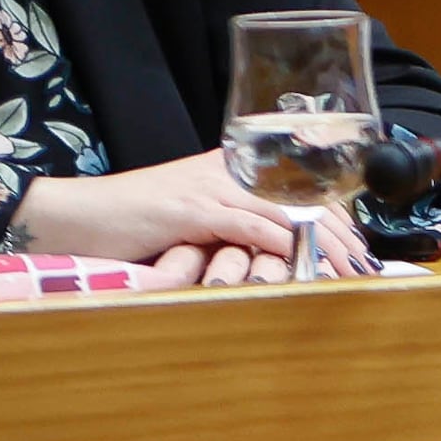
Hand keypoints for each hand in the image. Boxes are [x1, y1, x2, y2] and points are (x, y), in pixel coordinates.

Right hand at [8, 151, 338, 284]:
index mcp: (231, 171)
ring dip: (320, 243)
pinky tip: (299, 259)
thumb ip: (230, 231)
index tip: (360, 249)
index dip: (336, 220)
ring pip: (283, 211)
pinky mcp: (190, 210)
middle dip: (340, 234)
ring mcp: (209, 188)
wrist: (74, 216)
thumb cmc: (131, 225)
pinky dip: (277, 244)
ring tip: (346, 269)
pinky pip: (246, 224)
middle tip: (366, 265)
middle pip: (301, 198)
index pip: (299, 190)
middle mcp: (226, 172)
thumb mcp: (192, 223)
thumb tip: (273, 260)